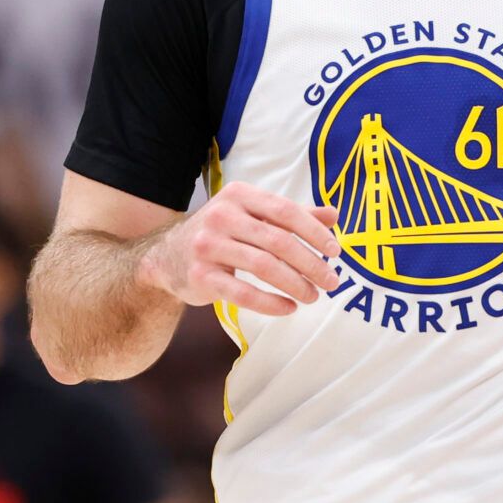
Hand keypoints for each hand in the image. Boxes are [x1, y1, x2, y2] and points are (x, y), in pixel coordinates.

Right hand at [138, 181, 341, 316]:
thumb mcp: (253, 216)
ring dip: (296, 284)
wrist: (166, 257)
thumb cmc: (222, 233)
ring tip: (313, 296)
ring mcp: (208, 246)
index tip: (336, 251)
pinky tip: (288, 308)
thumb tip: (334, 215)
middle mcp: (221, 216)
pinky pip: (243, 293)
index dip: (315, 232)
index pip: (285, 211)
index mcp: (238, 195)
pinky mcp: (201, 276)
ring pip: (264, 267)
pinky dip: (271, 303)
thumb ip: (292, 215)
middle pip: (278, 241)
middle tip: (332, 282)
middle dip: (311, 264)